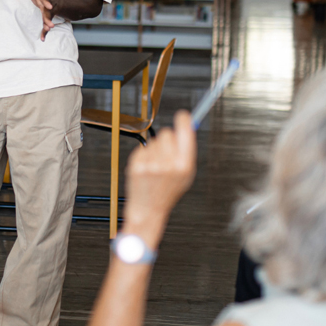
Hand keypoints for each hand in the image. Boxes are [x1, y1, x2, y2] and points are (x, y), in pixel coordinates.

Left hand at [19, 0, 55, 40]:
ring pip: (48, 19)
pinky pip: (46, 26)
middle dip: (49, 17)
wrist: (54, 1)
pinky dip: (44, 33)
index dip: (47, 3)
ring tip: (49, 29)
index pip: (45, 0)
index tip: (49, 7)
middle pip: (48, 12)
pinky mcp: (46, 19)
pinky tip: (43, 39)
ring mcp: (48, 14)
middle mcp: (47, 7)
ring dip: (48, 24)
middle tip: (51, 24)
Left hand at [123, 111, 196, 237]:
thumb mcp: (186, 175)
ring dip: (155, 149)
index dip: (184, 120)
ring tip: (156, 166)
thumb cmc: (168, 192)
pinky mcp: (137, 165)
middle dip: (167, 139)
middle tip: (166, 154)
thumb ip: (187, 151)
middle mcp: (168, 164)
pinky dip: (144, 155)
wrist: (149, 209)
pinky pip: (142, 148)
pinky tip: (147, 169)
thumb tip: (188, 126)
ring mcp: (151, 164)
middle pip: (167, 133)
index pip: (185, 131)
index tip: (183, 116)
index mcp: (184, 165)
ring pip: (153, 140)